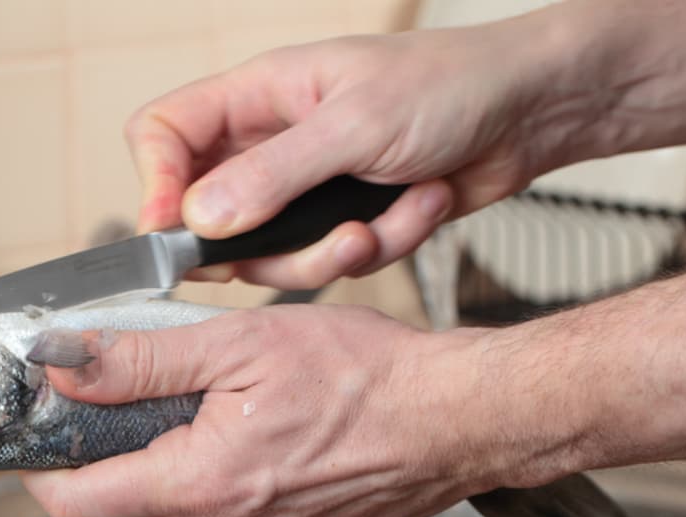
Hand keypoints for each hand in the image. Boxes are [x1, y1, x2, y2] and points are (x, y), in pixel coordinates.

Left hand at [21, 305, 496, 516]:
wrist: (461, 419)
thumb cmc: (367, 377)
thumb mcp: (239, 345)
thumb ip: (140, 359)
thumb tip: (63, 365)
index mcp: (200, 485)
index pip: (77, 502)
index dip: (41, 469)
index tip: (41, 434)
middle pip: (131, 500)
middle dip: (117, 450)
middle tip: (136, 392)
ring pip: (184, 507)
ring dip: (177, 460)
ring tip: (216, 404)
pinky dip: (227, 479)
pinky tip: (262, 435)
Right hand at [125, 17, 593, 286]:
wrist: (531, 112)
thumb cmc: (451, 86)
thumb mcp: (355, 126)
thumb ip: (273, 176)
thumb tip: (197, 218)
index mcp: (258, 96)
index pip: (164, 133)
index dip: (153, 182)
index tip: (172, 231)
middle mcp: (271, 144)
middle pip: (207, 212)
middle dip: (256, 243)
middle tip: (303, 240)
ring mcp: (306, 188)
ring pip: (268, 254)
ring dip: (327, 254)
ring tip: (377, 223)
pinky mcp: (343, 222)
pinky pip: (328, 262)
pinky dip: (377, 247)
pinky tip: (419, 207)